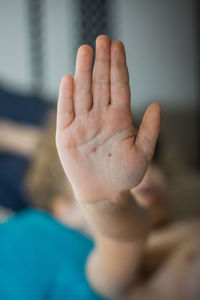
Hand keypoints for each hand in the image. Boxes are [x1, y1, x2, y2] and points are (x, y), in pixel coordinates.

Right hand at [56, 35, 160, 202]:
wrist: (104, 193)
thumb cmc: (124, 175)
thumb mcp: (143, 154)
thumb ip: (150, 130)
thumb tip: (156, 105)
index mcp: (119, 119)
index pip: (119, 86)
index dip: (119, 66)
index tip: (118, 46)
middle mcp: (100, 117)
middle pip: (101, 84)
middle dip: (102, 61)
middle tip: (102, 39)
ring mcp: (83, 125)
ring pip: (83, 92)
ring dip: (84, 71)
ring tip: (86, 50)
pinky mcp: (67, 135)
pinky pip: (66, 112)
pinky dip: (67, 96)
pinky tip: (70, 79)